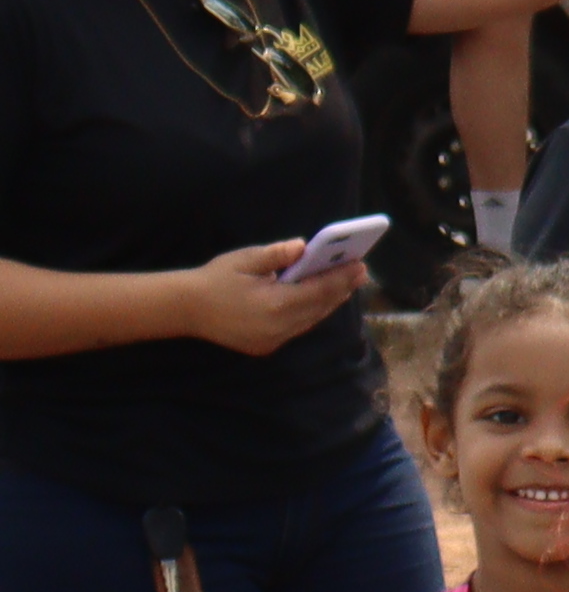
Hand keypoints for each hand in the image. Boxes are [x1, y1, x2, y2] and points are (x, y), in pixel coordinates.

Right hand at [177, 237, 364, 358]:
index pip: (320, 290)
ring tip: (346, 284)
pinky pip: (297, 328)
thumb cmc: (215, 279)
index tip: (360, 265)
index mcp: (275, 304)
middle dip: (341, 288)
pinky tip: (320, 301)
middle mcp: (278, 326)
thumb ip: (277, 254)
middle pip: (320, 307)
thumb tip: (304, 245)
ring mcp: (273, 339)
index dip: (342, 277)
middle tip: (361, 271)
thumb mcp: (244, 259)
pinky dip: (311, 314)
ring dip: (329, 302)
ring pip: (311, 320)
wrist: (185, 308)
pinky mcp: (266, 346)